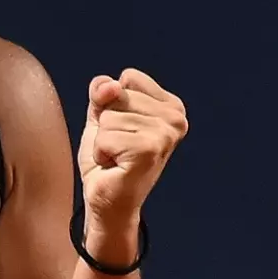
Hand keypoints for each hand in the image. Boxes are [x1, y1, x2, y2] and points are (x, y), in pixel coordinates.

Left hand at [77, 68, 187, 244]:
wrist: (107, 201)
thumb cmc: (109, 158)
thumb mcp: (102, 115)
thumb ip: (103, 92)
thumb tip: (109, 87)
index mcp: (172, 106)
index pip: (128, 78)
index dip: (113, 102)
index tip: (123, 129)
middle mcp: (176, 118)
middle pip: (118, 94)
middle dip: (107, 122)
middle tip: (119, 148)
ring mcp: (165, 135)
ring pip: (109, 116)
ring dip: (103, 140)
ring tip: (117, 158)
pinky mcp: (149, 150)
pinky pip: (105, 136)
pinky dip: (101, 152)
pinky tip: (115, 166)